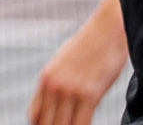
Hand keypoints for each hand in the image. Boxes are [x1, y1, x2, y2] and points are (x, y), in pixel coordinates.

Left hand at [28, 0, 127, 124]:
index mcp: (46, 79)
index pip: (34, 116)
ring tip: (77, 124)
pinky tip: (88, 123)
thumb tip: (58, 104)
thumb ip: (59, 84)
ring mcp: (70, 91)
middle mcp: (54, 86)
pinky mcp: (89, 94)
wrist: (107, 28)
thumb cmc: (91, 46)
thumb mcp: (65, 63)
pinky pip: (82, 124)